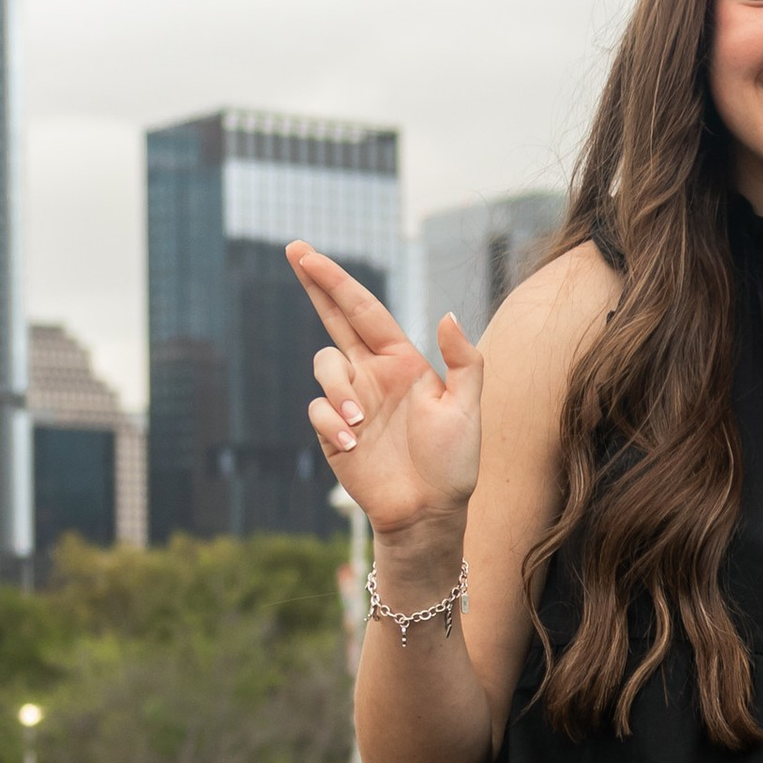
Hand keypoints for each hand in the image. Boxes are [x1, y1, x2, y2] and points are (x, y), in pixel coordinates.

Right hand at [289, 245, 482, 538]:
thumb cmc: (453, 463)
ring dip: (338, 390)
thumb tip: (447, 315)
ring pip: (325, 366)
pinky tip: (352, 444)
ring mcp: (350, 402)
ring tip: (359, 423)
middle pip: (334, 318)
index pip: (364, 310)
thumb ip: (464, 360)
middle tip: (295, 250)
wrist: (428, 512)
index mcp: (401, 361)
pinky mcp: (333, 432)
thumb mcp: (467, 408)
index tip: (307, 254)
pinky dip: (330, 422)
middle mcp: (372, 374)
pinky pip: (317, 410)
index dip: (336, 280)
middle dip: (315, 284)